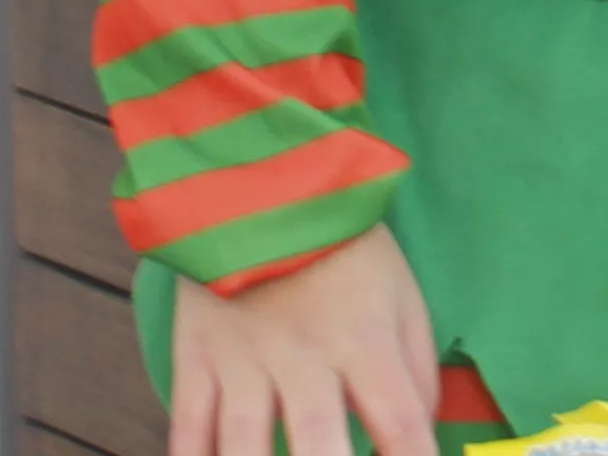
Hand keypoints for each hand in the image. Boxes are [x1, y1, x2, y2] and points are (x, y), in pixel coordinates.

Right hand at [171, 225, 438, 455]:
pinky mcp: (197, 356)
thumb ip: (416, 369)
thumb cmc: (344, 246)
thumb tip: (420, 436)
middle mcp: (304, 358)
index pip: (401, 425)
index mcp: (364, 339)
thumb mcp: (403, 294)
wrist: (260, 179)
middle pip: (321, 447)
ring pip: (244, 447)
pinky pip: (187, 427)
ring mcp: (244, 360)